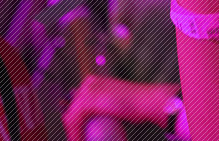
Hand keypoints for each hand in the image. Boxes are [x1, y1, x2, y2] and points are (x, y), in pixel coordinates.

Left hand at [63, 77, 179, 140]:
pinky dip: (76, 135)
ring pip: (70, 117)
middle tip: (79, 140)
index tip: (82, 136)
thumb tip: (99, 124)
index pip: (77, 107)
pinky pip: (74, 121)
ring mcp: (87, 91)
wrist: (148, 102)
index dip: (76, 125)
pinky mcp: (87, 101)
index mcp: (93, 83)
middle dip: (73, 130)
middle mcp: (88, 83)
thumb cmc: (139, 107)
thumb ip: (105, 110)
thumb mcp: (118, 105)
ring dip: (73, 134)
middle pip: (72, 111)